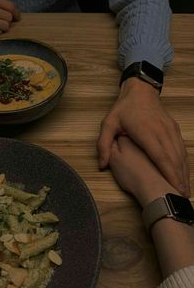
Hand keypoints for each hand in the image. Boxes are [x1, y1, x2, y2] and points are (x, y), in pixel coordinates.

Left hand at [97, 77, 189, 196]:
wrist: (140, 90)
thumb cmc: (124, 109)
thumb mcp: (108, 124)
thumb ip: (103, 144)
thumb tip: (102, 165)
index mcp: (146, 132)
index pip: (160, 157)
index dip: (169, 174)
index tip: (174, 188)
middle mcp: (162, 132)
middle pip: (174, 159)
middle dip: (179, 178)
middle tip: (182, 197)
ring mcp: (170, 130)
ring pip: (180, 154)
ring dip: (184, 172)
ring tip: (185, 190)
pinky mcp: (174, 129)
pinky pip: (181, 148)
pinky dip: (184, 162)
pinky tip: (184, 173)